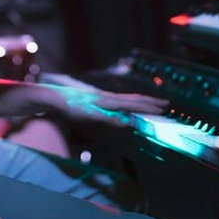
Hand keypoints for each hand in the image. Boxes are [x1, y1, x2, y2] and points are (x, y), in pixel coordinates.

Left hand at [50, 86, 168, 127]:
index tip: (164, 108)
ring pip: (125, 98)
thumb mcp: (89, 116)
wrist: (54, 98)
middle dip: (149, 102)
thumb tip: (127, 122)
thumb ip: (108, 119)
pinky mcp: (95, 98)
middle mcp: (107, 96)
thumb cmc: (70, 108)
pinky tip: (124, 106)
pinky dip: (127, 103)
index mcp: (108, 100)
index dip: (149, 107)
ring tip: (149, 104)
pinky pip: (117, 100)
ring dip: (139, 102)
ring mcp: (101, 96)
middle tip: (164, 103)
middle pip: (132, 98)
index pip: (133, 103)